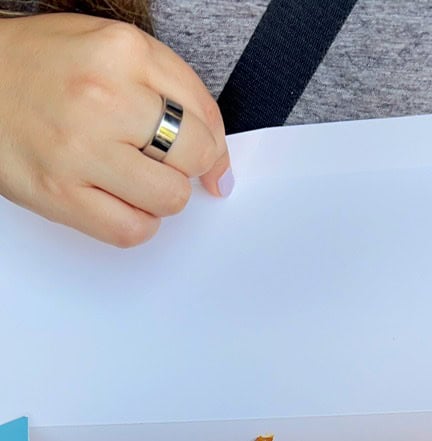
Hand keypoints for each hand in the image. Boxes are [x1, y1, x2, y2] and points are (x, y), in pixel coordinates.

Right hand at [0, 14, 230, 244]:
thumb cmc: (41, 67)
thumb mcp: (108, 48)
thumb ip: (169, 89)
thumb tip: (218, 160)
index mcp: (122, 51)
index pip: (204, 111)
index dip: (214, 145)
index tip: (210, 162)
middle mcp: (104, 97)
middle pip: (193, 156)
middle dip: (188, 168)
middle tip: (163, 164)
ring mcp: (81, 150)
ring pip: (169, 199)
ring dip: (161, 198)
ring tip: (133, 179)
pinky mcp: (60, 193)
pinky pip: (130, 230)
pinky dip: (137, 224)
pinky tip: (119, 202)